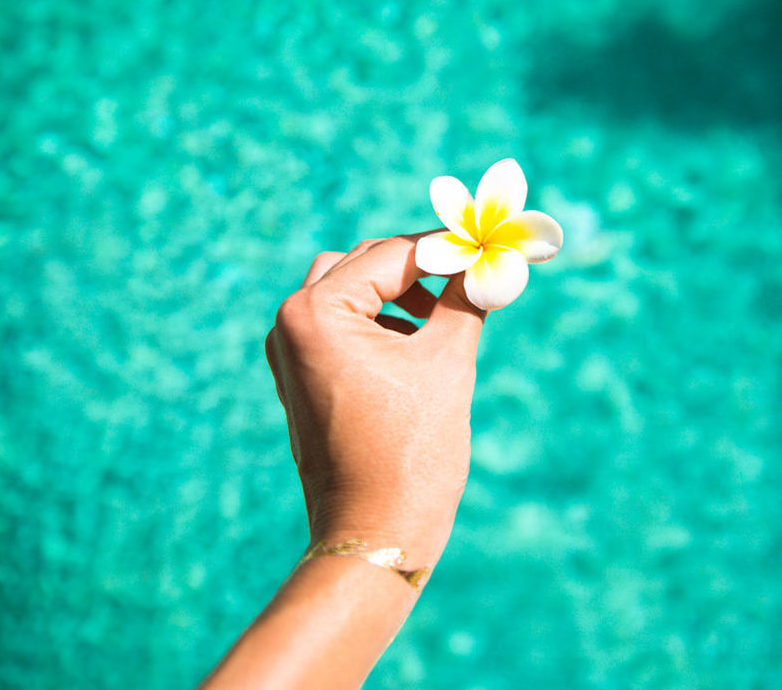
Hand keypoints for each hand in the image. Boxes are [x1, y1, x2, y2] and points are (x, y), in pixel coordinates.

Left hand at [264, 233, 485, 567]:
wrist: (374, 536)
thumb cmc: (410, 454)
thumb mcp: (446, 364)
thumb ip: (466, 300)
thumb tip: (492, 261)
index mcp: (317, 312)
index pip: (391, 255)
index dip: (446, 250)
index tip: (490, 245)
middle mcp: (290, 323)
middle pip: (364, 264)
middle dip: (420, 269)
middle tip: (474, 276)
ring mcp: (289, 353)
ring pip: (350, 291)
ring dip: (399, 294)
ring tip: (448, 318)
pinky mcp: (299, 378)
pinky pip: (340, 327)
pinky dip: (379, 323)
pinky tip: (419, 348)